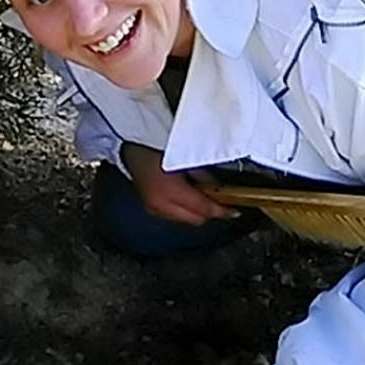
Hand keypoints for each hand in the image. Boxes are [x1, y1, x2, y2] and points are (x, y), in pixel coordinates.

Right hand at [120, 143, 239, 226]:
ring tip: (203, 196)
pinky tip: (187, 196)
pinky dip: (184, 209)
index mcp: (170, 192)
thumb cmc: (155, 146)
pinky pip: (174, 215)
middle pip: (196, 220)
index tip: (234, 211)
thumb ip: (203, 177)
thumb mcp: (185, 160)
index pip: (203, 209)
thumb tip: (218, 187)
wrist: (130, 144)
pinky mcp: (150, 207)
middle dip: (210, 212)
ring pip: (186, 219)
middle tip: (221, 201)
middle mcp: (160, 205)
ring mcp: (153, 208)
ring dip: (197, 211)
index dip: (221, 210)